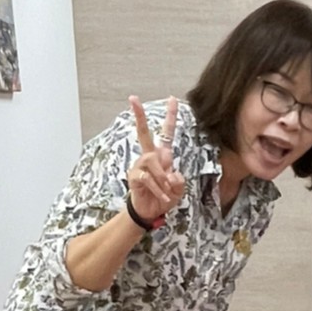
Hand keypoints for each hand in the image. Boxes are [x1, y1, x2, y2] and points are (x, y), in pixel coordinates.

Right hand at [126, 96, 185, 222]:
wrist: (151, 212)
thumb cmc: (164, 197)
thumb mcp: (178, 190)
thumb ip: (179, 181)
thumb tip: (171, 175)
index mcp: (163, 156)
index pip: (167, 133)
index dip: (170, 117)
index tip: (172, 99)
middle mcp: (150, 157)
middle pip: (143, 133)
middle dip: (139, 115)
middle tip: (132, 98)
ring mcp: (140, 165)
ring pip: (151, 162)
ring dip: (162, 178)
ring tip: (167, 192)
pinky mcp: (134, 176)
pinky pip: (147, 178)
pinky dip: (158, 189)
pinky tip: (163, 197)